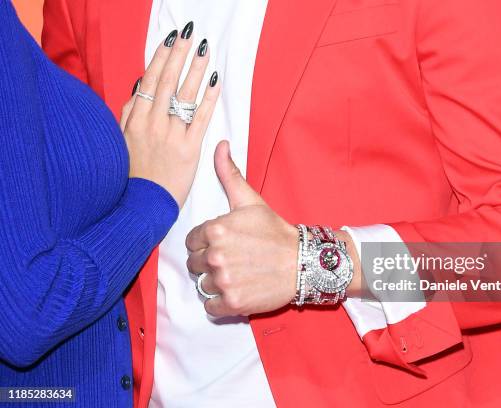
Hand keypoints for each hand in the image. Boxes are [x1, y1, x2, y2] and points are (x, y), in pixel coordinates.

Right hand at [120, 26, 219, 207]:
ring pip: (185, 96)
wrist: (140, 206)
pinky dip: (209, 99)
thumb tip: (138, 89)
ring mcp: (171, 136)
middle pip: (167, 81)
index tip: (170, 41)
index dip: (160, 58)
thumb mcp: (120, 142)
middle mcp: (152, 124)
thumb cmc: (131, 176)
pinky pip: (201, 119)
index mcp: (135, 120)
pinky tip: (216, 83)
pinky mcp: (189, 150)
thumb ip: (127, 115)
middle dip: (180, 56)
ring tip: (205, 52)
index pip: (149, 81)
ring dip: (196, 70)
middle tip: (190, 36)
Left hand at [185, 141, 297, 316]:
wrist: (302, 262)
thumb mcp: (250, 201)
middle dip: (208, 263)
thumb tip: (219, 145)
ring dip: (215, 283)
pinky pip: (210, 307)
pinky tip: (236, 290)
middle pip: (194, 264)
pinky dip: (220, 303)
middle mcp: (215, 256)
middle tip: (232, 260)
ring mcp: (223, 281)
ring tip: (236, 275)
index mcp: (214, 230)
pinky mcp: (232, 303)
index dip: (206, 243)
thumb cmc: (274, 231)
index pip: (191, 242)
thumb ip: (229, 174)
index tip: (225, 245)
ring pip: (202, 285)